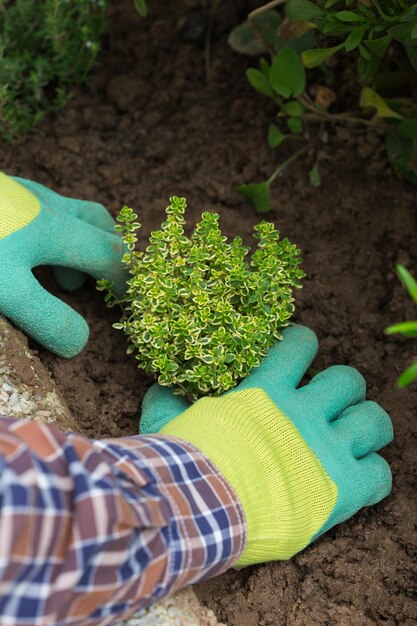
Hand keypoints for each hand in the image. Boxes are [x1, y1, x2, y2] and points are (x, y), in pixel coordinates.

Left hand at [0, 172, 125, 356]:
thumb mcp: (5, 290)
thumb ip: (47, 319)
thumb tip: (80, 343)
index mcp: (59, 229)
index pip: (112, 256)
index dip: (127, 283)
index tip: (130, 307)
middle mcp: (49, 206)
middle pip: (102, 226)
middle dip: (111, 258)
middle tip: (103, 290)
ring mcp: (25, 194)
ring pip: (74, 217)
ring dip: (82, 247)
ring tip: (65, 281)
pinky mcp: (4, 194)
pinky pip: (47, 214)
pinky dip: (55, 239)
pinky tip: (27, 258)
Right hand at [140, 325, 392, 563]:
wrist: (201, 509)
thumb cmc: (184, 465)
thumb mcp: (167, 424)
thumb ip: (167, 402)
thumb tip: (159, 388)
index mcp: (266, 391)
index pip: (300, 344)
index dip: (303, 344)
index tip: (299, 354)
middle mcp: (304, 412)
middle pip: (349, 380)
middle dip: (342, 389)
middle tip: (328, 405)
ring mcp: (327, 448)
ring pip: (374, 420)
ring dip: (365, 426)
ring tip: (351, 437)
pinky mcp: (343, 488)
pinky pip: (380, 474)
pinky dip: (372, 475)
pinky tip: (355, 480)